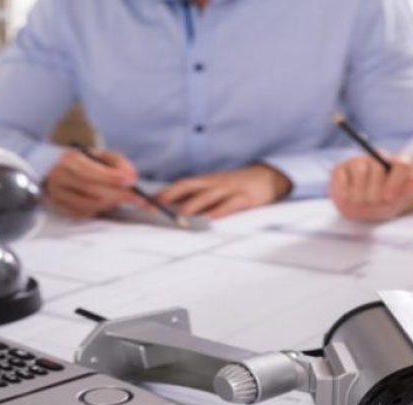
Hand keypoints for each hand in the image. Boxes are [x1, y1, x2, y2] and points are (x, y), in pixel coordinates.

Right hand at [44, 149, 146, 217]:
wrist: (70, 174)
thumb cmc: (91, 166)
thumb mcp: (106, 158)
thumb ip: (120, 165)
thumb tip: (131, 178)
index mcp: (69, 159)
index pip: (88, 169)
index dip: (109, 176)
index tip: (130, 181)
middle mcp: (58, 176)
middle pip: (89, 189)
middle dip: (116, 193)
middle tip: (137, 197)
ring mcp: (57, 195)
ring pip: (88, 204)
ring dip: (109, 203)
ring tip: (119, 198)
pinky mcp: (61, 210)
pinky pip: (85, 214)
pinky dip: (99, 210)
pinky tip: (105, 203)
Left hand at [154, 164, 291, 218]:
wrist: (267, 176)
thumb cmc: (237, 185)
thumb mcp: (216, 187)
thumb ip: (198, 196)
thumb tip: (174, 210)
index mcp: (206, 180)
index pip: (180, 185)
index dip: (162, 193)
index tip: (145, 202)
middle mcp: (214, 183)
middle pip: (188, 186)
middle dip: (168, 197)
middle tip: (153, 208)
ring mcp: (229, 189)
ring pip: (207, 195)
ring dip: (191, 205)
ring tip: (178, 216)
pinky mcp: (245, 198)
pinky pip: (230, 205)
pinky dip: (219, 212)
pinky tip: (209, 220)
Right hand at [329, 154, 412, 220]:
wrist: (360, 208)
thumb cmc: (382, 203)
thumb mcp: (396, 200)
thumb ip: (407, 190)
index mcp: (394, 164)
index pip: (401, 164)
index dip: (395, 182)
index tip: (388, 198)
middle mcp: (376, 158)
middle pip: (377, 169)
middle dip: (374, 192)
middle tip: (371, 203)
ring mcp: (356, 161)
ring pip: (360, 171)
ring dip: (359, 193)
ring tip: (359, 202)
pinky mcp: (339, 168)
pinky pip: (342, 177)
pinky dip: (344, 191)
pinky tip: (347, 197)